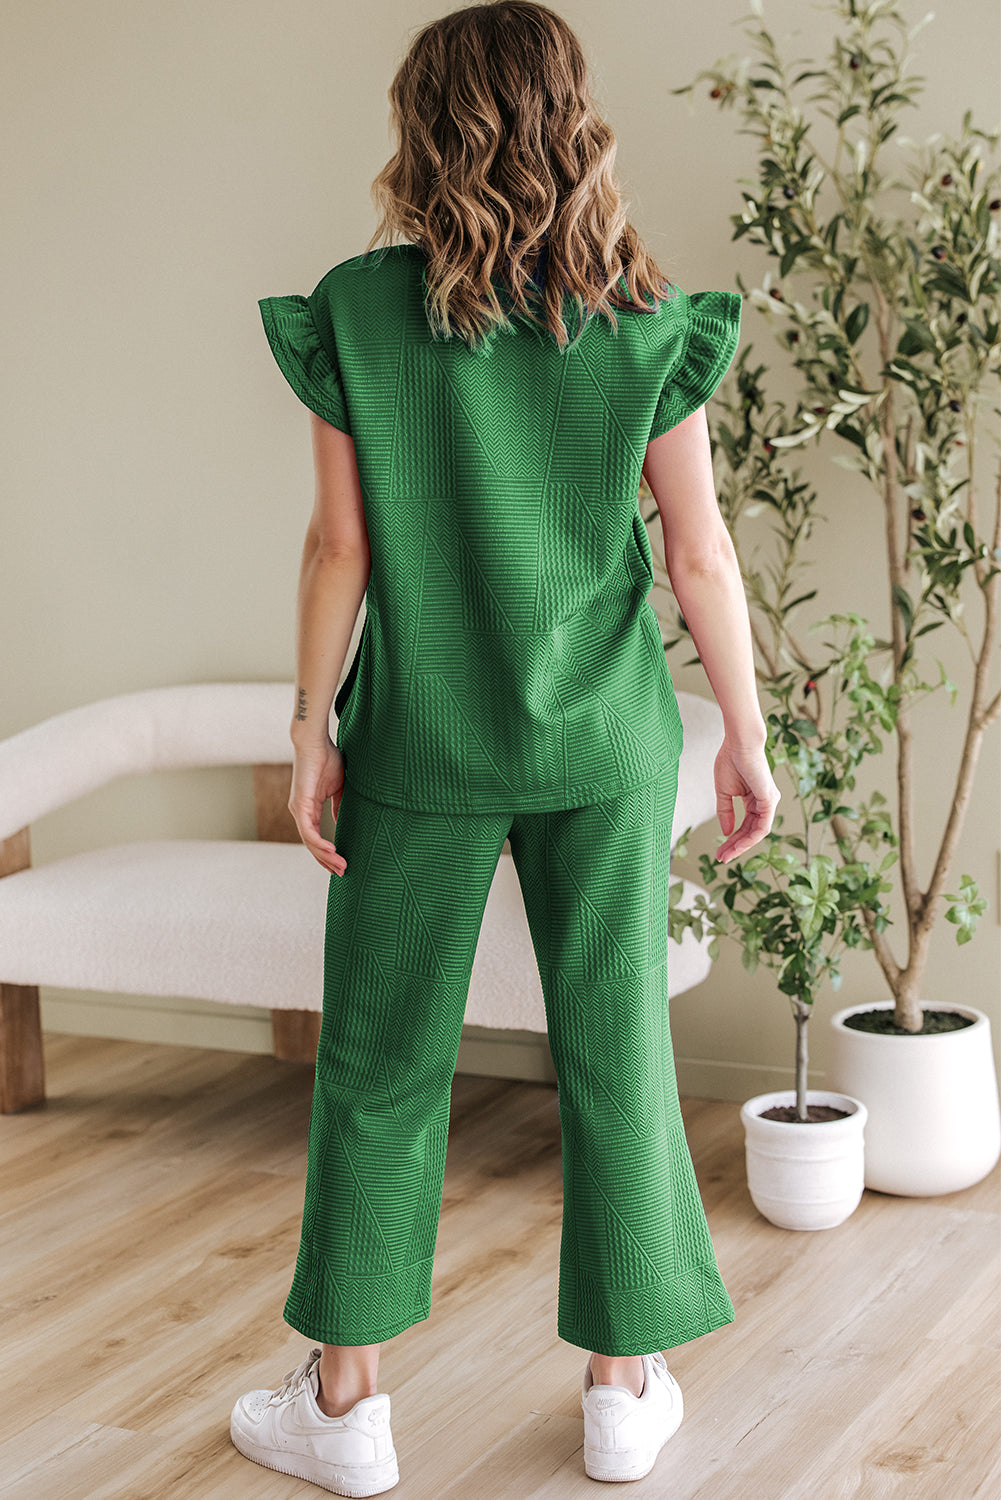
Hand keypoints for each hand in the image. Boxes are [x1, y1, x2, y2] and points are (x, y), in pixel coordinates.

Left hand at [288, 737, 347, 875]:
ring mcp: (298, 809)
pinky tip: (332, 852)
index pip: (315, 837)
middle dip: (327, 861)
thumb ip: (338, 806)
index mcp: (308, 808)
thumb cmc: (327, 759)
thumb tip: (340, 821)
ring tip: (340, 866)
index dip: (327, 852)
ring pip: (310, 841)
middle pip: (312, 844)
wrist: (316, 742)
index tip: (340, 863)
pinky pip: (309, 831)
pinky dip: (319, 843)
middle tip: (342, 872)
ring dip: (325, 856)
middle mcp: (300, 812)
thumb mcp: (337, 788)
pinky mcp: (300, 804)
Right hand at [713, 736, 780, 862]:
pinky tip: (736, 844)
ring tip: (726, 855)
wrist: (739, 743)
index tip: (719, 851)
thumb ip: (725, 812)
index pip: (745, 826)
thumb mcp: (724, 792)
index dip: (732, 840)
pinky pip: (762, 826)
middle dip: (735, 846)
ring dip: (741, 846)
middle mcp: (765, 802)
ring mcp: (769, 802)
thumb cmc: (731, 760)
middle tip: (721, 858)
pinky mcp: (769, 800)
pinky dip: (750, 838)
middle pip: (751, 832)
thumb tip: (726, 832)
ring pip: (757, 833)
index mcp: (754, 799)